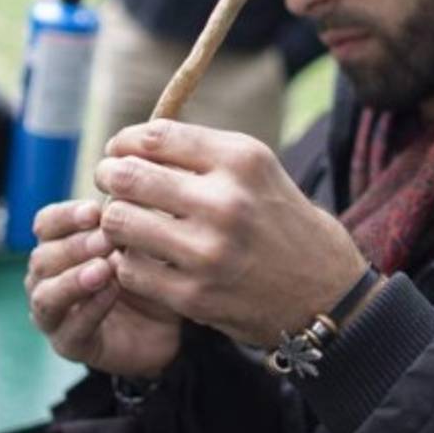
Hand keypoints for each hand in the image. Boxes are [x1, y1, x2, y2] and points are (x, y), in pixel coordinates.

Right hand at [26, 199, 181, 378]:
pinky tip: (112, 293)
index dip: (66, 216)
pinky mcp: (70, 345)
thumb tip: (126, 190)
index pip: (45, 224)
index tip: (95, 211)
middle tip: (106, 239)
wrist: (169, 327)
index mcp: (58, 247)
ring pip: (46, 295)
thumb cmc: (149, 275)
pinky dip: (90, 309)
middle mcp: (47, 279)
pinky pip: (70, 329)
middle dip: (74, 246)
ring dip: (74, 279)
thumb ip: (130, 220)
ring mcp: (55, 314)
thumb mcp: (143, 242)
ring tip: (103, 269)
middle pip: (42, 258)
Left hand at [96, 120, 370, 347]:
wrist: (325, 293)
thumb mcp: (257, 170)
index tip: (117, 151)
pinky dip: (127, 261)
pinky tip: (141, 257)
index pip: (154, 136)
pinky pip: (130, 268)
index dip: (123, 142)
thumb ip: (201, 152)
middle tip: (108, 181)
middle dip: (109, 176)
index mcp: (241, 160)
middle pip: (129, 176)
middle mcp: (226, 202)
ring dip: (115, 221)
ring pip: (120, 222)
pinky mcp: (195, 295)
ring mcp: (208, 252)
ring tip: (125, 221)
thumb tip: (133, 142)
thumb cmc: (280, 222)